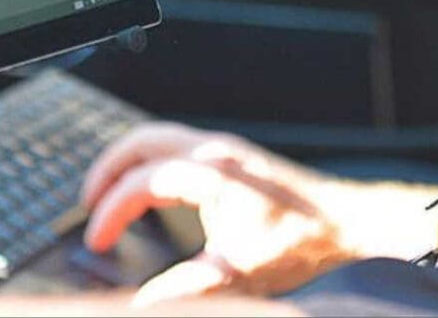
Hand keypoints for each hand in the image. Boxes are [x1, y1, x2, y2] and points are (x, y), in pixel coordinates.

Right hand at [81, 122, 437, 305]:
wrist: (349, 224)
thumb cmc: (302, 244)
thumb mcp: (239, 274)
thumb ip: (186, 288)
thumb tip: (141, 304)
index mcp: (210, 174)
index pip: (141, 182)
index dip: (110, 212)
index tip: (98, 241)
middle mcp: (215, 151)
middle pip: (142, 141)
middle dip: (107, 169)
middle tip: (88, 202)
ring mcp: (226, 150)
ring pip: (160, 137)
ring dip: (129, 161)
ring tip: (112, 192)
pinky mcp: (236, 157)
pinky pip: (178, 145)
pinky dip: (153, 160)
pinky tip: (155, 189)